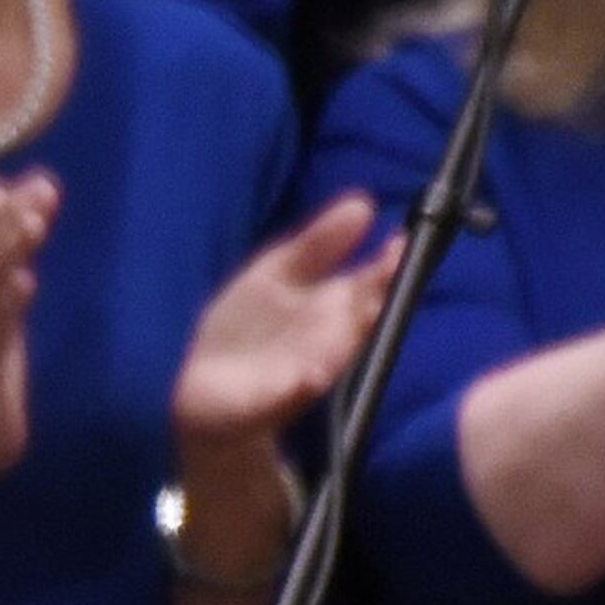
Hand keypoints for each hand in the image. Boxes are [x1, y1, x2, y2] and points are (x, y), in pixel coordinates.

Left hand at [173, 192, 403, 452]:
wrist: (204, 390)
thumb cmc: (247, 329)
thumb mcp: (275, 273)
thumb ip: (317, 244)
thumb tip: (362, 203)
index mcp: (332, 307)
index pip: (370, 283)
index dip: (387, 265)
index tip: (399, 242)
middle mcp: (327, 340)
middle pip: (361, 318)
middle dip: (375, 298)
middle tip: (388, 273)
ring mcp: (302, 372)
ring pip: (335, 356)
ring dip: (348, 339)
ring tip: (365, 315)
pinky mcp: (270, 401)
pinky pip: (290, 395)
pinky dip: (301, 386)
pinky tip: (312, 376)